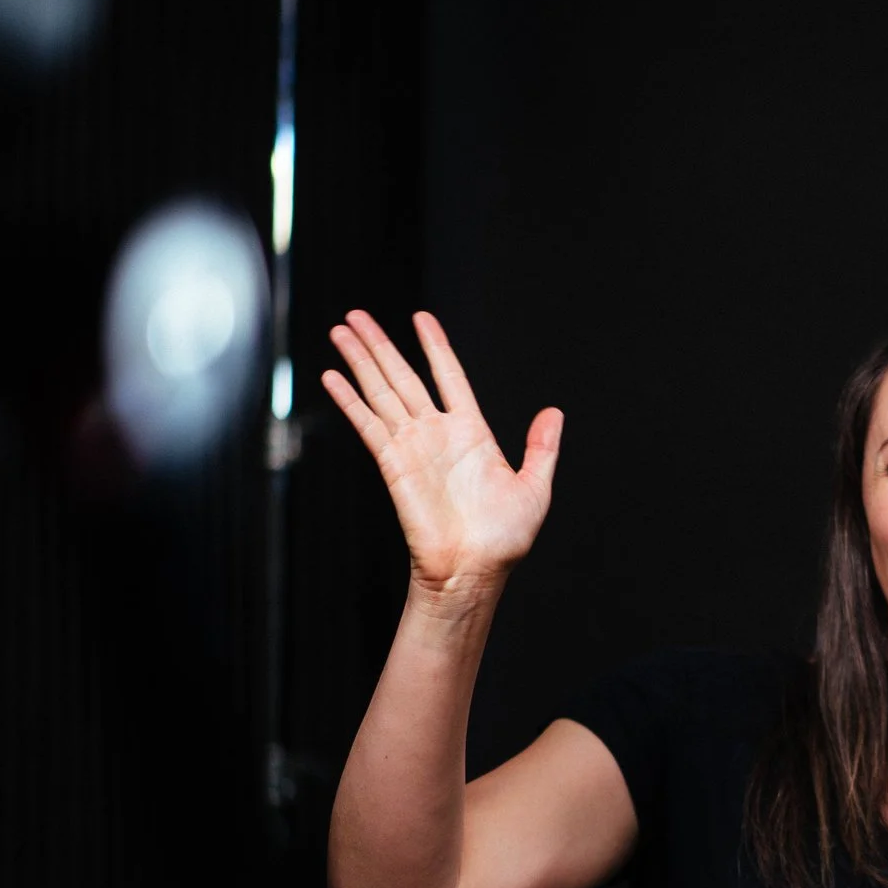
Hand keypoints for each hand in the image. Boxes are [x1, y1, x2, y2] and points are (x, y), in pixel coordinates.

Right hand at [321, 310, 560, 605]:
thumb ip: (542, 448)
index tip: (421, 318)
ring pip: (381, 392)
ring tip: (341, 330)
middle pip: (403, 377)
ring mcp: (413, 447)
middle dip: (380, 345)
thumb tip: (554, 413)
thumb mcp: (535, 487)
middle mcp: (438, 435)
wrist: (473, 571)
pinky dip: (350, 400)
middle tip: (357, 316)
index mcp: (472, 433)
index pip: (449, 376)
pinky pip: (369, 424)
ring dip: (360, 361)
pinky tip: (333, 376)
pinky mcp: (393, 464)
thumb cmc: (504, 539)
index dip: (435, 346)